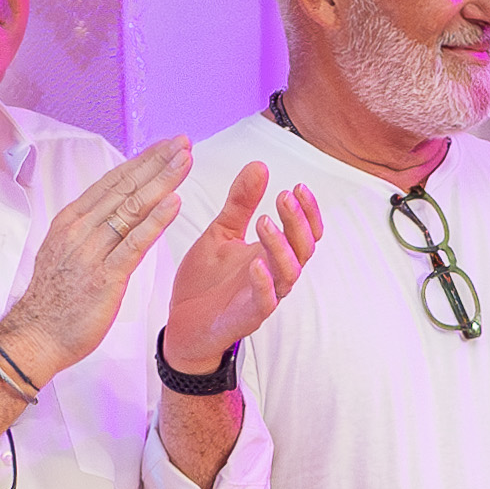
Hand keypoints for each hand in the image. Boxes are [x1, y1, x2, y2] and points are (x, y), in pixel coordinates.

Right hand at [0, 135, 205, 373]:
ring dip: (162, 181)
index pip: (112, 182)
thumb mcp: (66, 253)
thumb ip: (89, 230)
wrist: (36, 337)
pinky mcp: (105, 277)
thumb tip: (111, 212)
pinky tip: (175, 202)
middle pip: (125, 187)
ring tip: (185, 161)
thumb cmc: (54, 300)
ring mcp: (92, 252)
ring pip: (132, 208)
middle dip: (157, 162)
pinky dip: (155, 221)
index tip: (165, 146)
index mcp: (71, 221)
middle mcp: (80, 230)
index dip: (141, 161)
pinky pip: (134, 244)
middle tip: (183, 142)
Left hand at [159, 161, 319, 376]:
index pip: (304, 231)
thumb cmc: (205, 281)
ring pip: (289, 272)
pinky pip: (265, 301)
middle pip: (303, 248)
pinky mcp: (248, 316)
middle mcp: (273, 273)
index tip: (299, 187)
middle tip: (284, 197)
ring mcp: (264, 295)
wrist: (182, 322)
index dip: (308, 211)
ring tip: (264, 222)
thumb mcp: (220, 232)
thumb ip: (240, 203)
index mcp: (270, 253)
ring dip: (280, 246)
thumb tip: (259, 166)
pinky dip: (264, 283)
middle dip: (297, 222)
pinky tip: (255, 264)